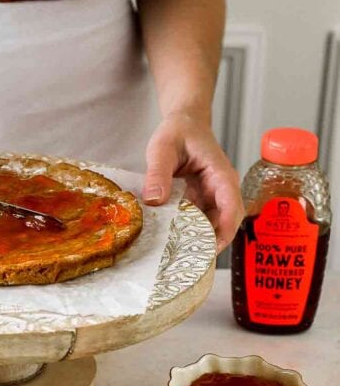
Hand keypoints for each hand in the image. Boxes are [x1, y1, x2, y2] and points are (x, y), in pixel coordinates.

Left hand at [143, 112, 243, 252]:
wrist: (184, 122)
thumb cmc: (178, 131)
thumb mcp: (162, 147)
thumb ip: (158, 172)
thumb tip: (154, 200)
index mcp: (221, 176)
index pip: (231, 207)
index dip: (224, 230)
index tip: (210, 248)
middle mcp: (222, 190)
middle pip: (225, 223)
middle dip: (211, 243)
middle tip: (188, 263)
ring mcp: (212, 198)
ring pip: (212, 226)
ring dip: (198, 240)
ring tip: (178, 259)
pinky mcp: (200, 202)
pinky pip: (198, 221)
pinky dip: (188, 232)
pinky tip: (171, 244)